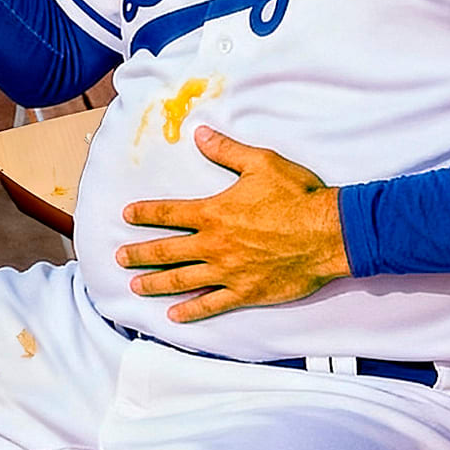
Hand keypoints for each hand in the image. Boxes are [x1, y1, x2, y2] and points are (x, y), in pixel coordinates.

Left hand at [117, 126, 349, 323]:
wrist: (329, 233)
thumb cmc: (297, 196)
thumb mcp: (260, 163)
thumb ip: (226, 150)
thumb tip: (199, 134)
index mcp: (214, 212)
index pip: (168, 213)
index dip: (144, 213)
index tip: (126, 215)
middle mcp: (215, 244)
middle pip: (166, 251)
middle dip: (140, 254)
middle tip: (120, 258)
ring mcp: (229, 272)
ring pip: (182, 280)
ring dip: (156, 283)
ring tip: (136, 286)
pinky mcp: (246, 292)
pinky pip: (212, 305)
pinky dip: (192, 311)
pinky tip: (175, 315)